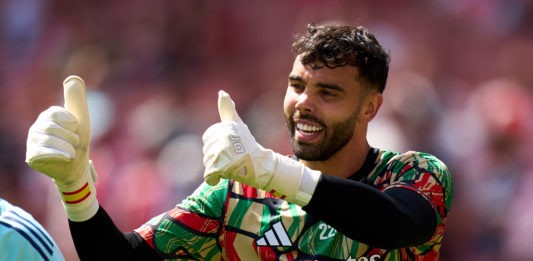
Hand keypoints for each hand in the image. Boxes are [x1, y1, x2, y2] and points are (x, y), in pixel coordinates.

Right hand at [26, 75, 98, 220]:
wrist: (78, 166)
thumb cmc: (79, 142)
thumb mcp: (81, 118)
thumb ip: (76, 98)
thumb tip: (72, 78)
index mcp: (47, 116)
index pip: (54, 113)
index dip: (70, 122)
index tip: (77, 129)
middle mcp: (36, 127)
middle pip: (50, 127)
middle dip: (70, 137)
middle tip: (76, 144)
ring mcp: (32, 142)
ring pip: (47, 140)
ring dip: (66, 147)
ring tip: (72, 152)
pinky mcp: (31, 157)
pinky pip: (42, 152)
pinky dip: (58, 154)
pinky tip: (67, 157)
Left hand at [202, 90, 320, 205]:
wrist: (260, 165)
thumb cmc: (247, 144)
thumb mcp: (237, 125)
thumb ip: (227, 110)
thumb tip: (221, 92)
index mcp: (226, 129)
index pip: (208, 138)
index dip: (216, 144)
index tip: (230, 147)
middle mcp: (224, 140)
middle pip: (207, 151)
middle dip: (215, 156)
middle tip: (231, 158)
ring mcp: (222, 154)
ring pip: (207, 162)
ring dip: (216, 166)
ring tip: (230, 165)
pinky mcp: (221, 168)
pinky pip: (209, 175)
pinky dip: (212, 178)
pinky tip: (220, 176)